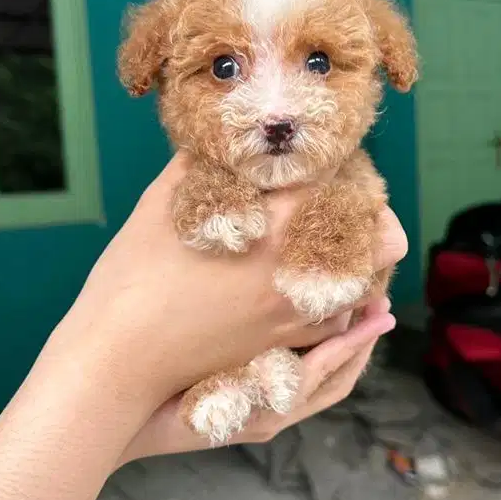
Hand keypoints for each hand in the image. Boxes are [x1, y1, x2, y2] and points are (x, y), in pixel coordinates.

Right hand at [42, 152, 406, 444]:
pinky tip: (317, 286)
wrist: (117, 361)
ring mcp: (297, 318)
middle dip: (375, 214)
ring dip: (362, 261)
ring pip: (368, 286)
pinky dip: (341, 302)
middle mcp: (300, 274)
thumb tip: (219, 139)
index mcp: (275, 228)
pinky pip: (338, 323)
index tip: (330, 159)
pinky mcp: (284, 350)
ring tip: (338, 241)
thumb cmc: (129, 279)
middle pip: (383, 238)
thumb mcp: (162, 205)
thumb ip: (200, 165)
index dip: (344, 164)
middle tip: (349, 201)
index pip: (343, 182)